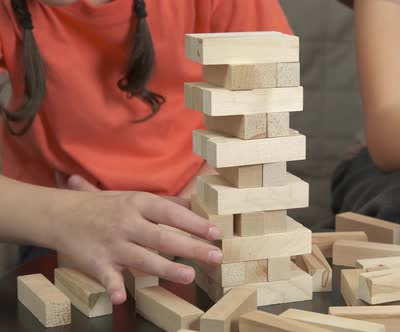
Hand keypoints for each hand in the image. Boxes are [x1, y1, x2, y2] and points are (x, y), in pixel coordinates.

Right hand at [52, 175, 222, 303]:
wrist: (60, 215)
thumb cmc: (104, 206)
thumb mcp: (134, 197)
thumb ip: (164, 202)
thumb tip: (195, 203)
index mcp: (138, 204)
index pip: (172, 213)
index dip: (194, 223)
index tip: (216, 232)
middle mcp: (127, 223)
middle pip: (163, 237)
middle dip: (191, 247)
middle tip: (216, 257)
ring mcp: (112, 244)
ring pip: (142, 258)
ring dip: (166, 268)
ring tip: (189, 276)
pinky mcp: (97, 262)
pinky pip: (107, 277)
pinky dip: (113, 287)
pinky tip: (121, 297)